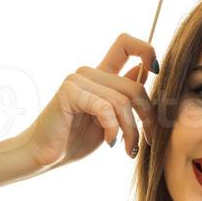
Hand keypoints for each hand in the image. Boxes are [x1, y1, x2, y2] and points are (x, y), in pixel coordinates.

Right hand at [14, 33, 158, 171]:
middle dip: (146, 117)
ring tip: (127, 149)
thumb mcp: (110, 119)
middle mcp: (89, 73)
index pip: (125, 44)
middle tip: (144, 142)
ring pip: (122, 101)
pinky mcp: (69, 92)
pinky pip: (105, 108)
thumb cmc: (75, 140)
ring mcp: (78, 80)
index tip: (157, 71)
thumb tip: (145, 71)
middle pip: (134, 87)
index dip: (146, 50)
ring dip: (129, 130)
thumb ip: (125, 96)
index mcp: (100, 75)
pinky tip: (109, 143)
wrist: (44, 156)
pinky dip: (113, 129)